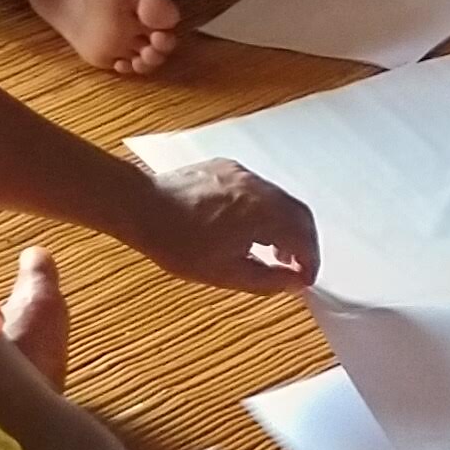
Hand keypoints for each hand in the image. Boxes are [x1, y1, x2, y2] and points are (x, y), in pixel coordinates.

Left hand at [138, 156, 317, 291]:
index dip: (309, 261)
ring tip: (271, 250)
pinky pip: (258, 189)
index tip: (304, 278)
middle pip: (298, 214)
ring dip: (285, 225)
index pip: (303, 238)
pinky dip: (265, 209)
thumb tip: (293, 282)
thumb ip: (267, 280)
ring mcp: (242, 174)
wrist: (141, 206)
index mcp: (262, 214)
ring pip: (280, 200)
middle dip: (303, 242)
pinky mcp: (227, 167)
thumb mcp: (225, 273)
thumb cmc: (177, 242)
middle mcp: (258, 188)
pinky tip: (248, 227)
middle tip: (294, 265)